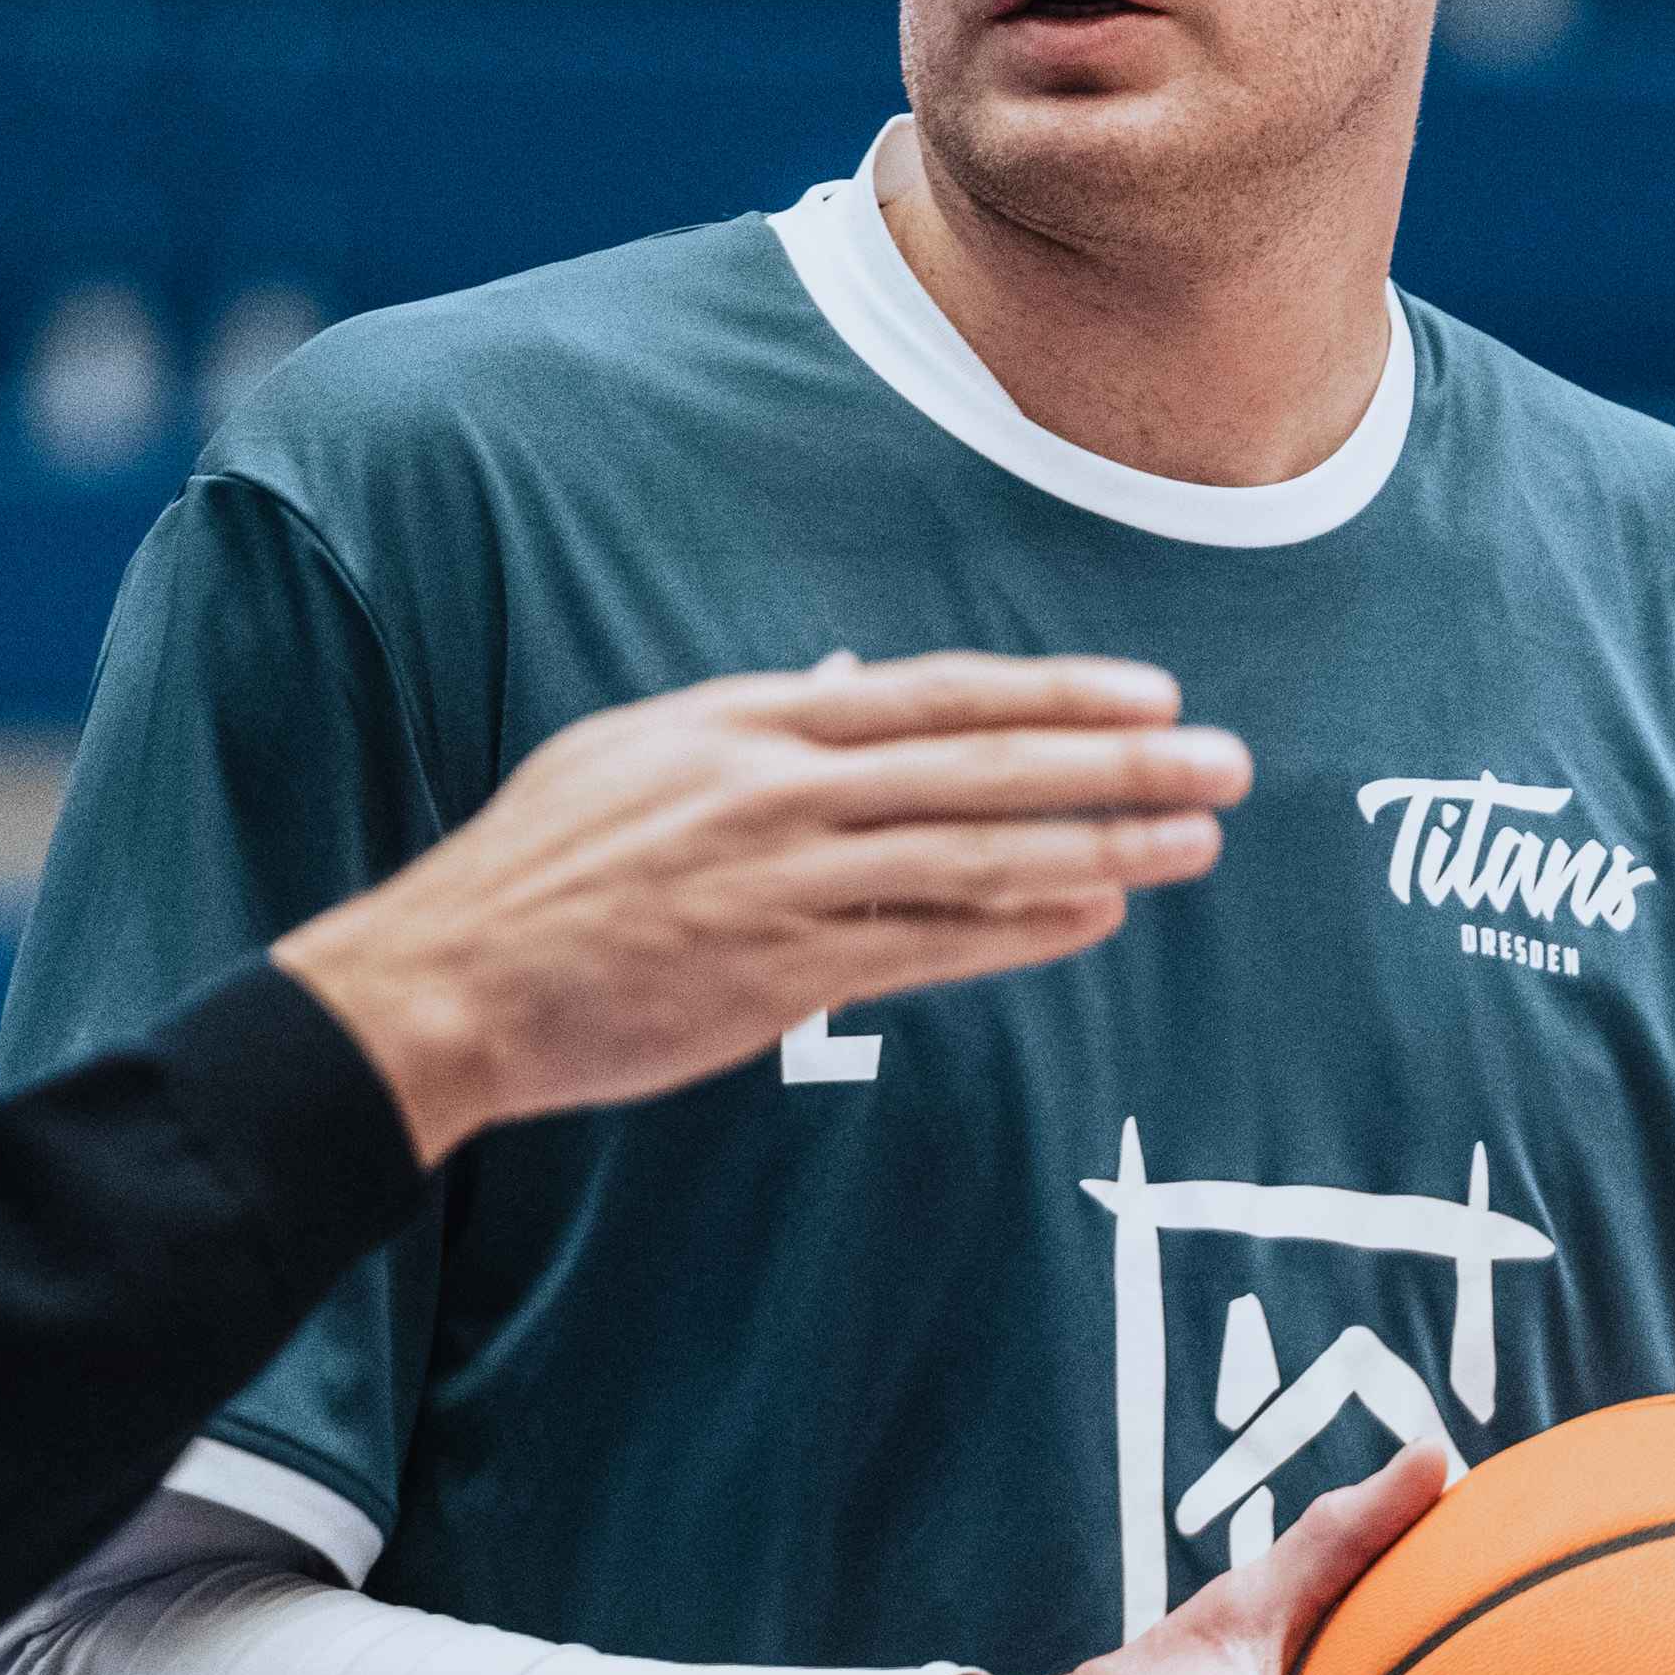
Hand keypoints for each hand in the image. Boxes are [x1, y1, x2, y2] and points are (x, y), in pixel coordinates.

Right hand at [277, 656, 1242, 1162]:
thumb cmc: (538, 870)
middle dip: (1117, 763)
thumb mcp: (637, 757)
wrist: (451, 981)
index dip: (1052, 694)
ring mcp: (782, 884)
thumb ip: (751, 733)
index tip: (1148, 693)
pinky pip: (927, 947)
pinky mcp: (777, 976)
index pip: (934, 695)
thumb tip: (842, 699)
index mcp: (747, 724)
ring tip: (1192, 843)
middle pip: (983, 767)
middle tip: (1222, 763)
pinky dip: (1020, 930)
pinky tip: (1095, 914)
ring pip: (975, 855)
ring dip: (1099, 846)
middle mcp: (778, 790)